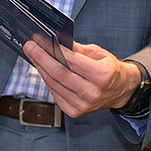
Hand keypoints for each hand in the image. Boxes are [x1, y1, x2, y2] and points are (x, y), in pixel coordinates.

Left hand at [24, 40, 140, 117]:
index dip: (52, 49)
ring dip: (41, 68)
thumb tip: (57, 42)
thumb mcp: (99, 53)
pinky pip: (55, 94)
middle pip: (59, 74)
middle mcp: (92, 93)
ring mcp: (83, 105)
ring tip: (32, 55)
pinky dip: (47, 81)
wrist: (120, 90)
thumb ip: (78, 49)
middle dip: (41, 58)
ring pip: (54, 84)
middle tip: (30, 46)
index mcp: (102, 76)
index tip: (40, 39)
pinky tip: (42, 70)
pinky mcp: (75, 111)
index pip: (71, 60)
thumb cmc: (110, 70)